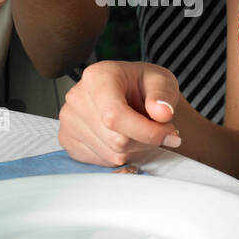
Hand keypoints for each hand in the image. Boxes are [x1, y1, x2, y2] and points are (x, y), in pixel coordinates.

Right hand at [58, 60, 183, 165]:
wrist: (127, 94)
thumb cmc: (144, 87)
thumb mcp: (162, 81)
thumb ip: (164, 95)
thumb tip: (162, 112)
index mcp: (97, 76)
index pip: (115, 115)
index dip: (147, 132)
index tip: (171, 135)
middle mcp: (76, 96)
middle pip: (116, 140)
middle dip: (145, 142)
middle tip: (158, 131)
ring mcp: (68, 119)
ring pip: (111, 154)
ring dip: (134, 150)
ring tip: (138, 132)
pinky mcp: (67, 138)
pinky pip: (100, 162)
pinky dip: (118, 156)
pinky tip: (121, 138)